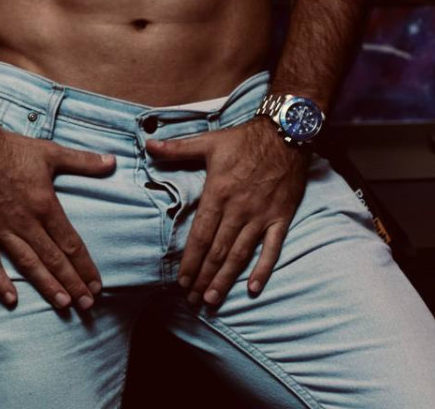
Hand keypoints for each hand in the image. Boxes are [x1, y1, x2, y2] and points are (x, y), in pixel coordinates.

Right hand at [0, 121, 115, 311]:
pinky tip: (11, 299)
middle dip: (72, 284)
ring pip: (27, 264)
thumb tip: (112, 161)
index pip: (70, 243)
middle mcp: (24, 222)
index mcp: (44, 205)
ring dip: (46, 286)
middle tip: (87, 305)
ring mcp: (1, 229)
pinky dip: (0, 281)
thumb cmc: (11, 149)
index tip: (96, 285)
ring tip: (62, 305)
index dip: (84, 266)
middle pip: (53, 259)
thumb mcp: (51, 151)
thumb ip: (83, 161)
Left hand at [145, 117, 309, 306]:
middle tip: (192, 300)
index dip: (190, 261)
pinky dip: (263, 270)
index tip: (181, 281)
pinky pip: (272, 249)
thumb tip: (148, 144)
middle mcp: (239, 209)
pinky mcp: (280, 218)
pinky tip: (253, 289)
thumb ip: (177, 148)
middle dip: (203, 277)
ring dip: (225, 279)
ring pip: (240, 255)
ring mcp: (261, 216)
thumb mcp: (209, 141)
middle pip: (217, 251)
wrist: (285, 134)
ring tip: (212, 299)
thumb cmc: (245, 139)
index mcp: (218, 193)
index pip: (200, 235)